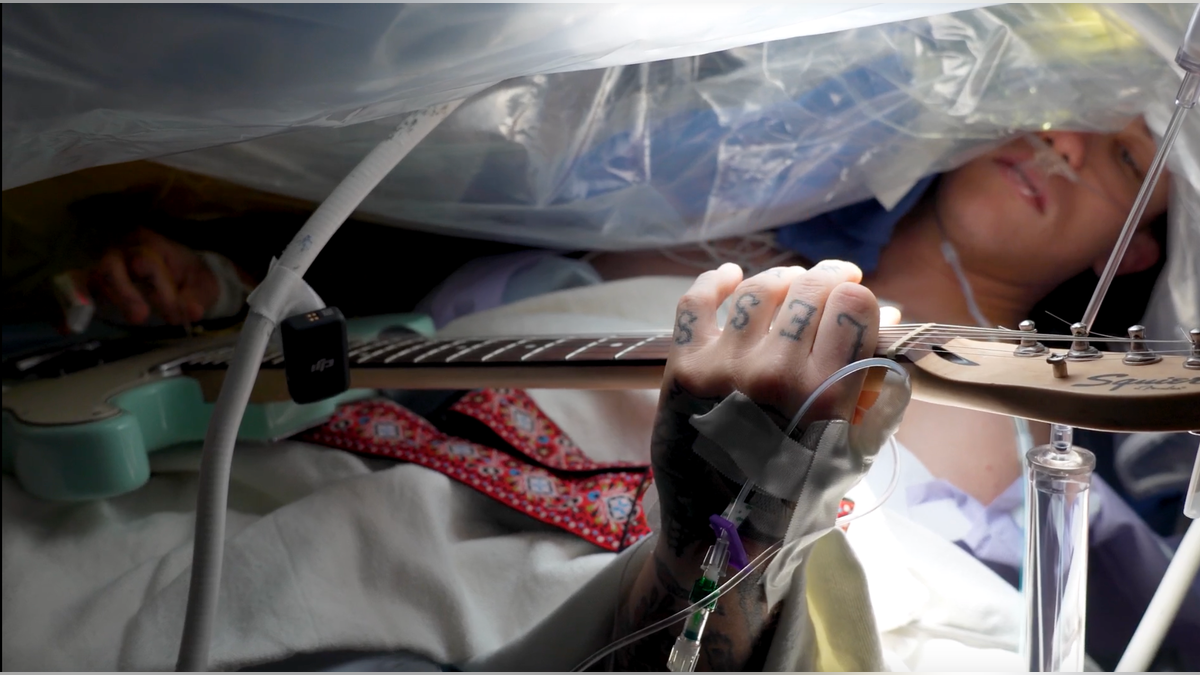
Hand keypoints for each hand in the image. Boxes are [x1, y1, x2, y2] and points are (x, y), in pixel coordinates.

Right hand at [73, 228, 220, 325]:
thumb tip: (193, 311)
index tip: (174, 313)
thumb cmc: (191, 277)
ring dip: (93, 300)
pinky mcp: (94, 285)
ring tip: (90, 317)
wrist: (185, 277)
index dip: (158, 288)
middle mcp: (122, 251)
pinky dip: (69, 308)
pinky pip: (75, 293)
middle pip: (111, 267)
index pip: (146, 261)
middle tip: (141, 317)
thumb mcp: (202, 286)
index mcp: (150, 244)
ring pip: (90, 278)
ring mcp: (105, 268)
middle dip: (124, 293)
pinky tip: (66, 327)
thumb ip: (197, 297)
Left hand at [651, 261, 886, 552]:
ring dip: (782, 277)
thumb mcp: (852, 450)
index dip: (858, 298)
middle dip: (827, 279)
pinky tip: (731, 276)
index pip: (853, 306)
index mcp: (825, 397)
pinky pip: (696, 302)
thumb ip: (873, 386)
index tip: (855, 302)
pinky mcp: (683, 368)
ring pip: (760, 288)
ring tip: (792, 282)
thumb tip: (889, 316)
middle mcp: (775, 374)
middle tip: (831, 283)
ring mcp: (724, 367)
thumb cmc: (792, 496)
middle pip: (809, 289)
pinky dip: (714, 281)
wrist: (717, 531)